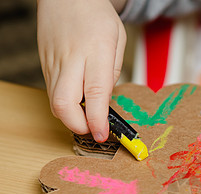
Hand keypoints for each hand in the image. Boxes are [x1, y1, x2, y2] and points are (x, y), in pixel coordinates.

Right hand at [37, 0, 126, 141]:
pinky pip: (53, 94)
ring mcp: (54, 63)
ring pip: (55, 102)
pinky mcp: (46, 66)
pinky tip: (78, 101)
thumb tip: (106, 101)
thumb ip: (113, 72)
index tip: (103, 134)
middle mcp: (71, 59)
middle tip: (95, 129)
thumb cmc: (96, 15)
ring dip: (72, 117)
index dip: (98, 118)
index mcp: (96, 50)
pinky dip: (66, 105)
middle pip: (65, 103)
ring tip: (89, 116)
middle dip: (79, 125)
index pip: (95, 92)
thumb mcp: (118, 40)